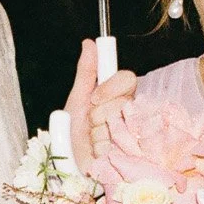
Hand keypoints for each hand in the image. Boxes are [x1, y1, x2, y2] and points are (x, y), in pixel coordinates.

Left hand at [64, 38, 136, 172]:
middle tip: (91, 123)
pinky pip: (117, 144)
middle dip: (98, 115)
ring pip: (118, 124)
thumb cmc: (75, 130)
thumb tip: (89, 43)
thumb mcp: (77, 97)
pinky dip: (101, 149)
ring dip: (98, 134)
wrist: (70, 160)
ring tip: (93, 139)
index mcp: (118, 95)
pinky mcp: (132, 151)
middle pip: (120, 103)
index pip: (127, 79)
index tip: (93, 98)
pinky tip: (99, 152)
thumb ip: (86, 71)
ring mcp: (133, 131)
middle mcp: (129, 111)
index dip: (110, 88)